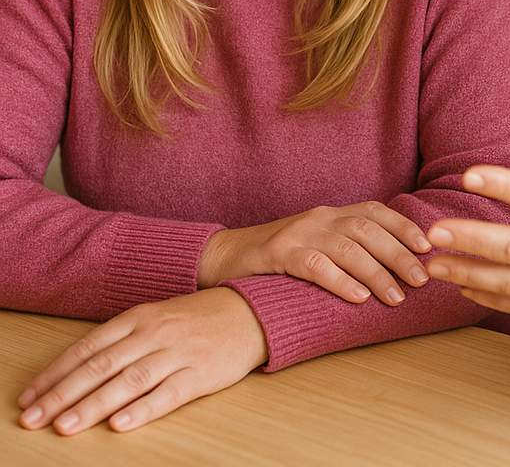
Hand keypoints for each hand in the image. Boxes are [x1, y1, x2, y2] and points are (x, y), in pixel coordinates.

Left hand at [18, 288, 267, 434]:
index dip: (55, 373)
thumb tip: (79, 369)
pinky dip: (142, 410)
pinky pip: (168, 394)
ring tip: (65, 426)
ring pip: (128, 381)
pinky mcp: (201, 373)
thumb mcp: (159, 315)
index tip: (29, 397)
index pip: (88, 347)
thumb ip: (124, 338)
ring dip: (93, 405)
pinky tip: (121, 425)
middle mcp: (156, 333)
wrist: (253, 311)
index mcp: (141, 316)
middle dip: (61, 395)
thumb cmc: (201, 317)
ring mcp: (178, 353)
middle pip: (101, 366)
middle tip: (32, 419)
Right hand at [198, 202, 431, 305]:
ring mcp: (298, 233)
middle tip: (421, 278)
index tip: (427, 246)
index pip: (376, 212)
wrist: (224, 257)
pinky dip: (340, 281)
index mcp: (331, 214)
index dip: (404, 227)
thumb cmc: (279, 258)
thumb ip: (347, 248)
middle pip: (367, 229)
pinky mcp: (278, 254)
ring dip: (376, 272)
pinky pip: (315, 265)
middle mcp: (319, 218)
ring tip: (396, 296)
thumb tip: (394, 268)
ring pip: (346, 247)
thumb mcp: (317, 244)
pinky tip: (358, 297)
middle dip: (398, 253)